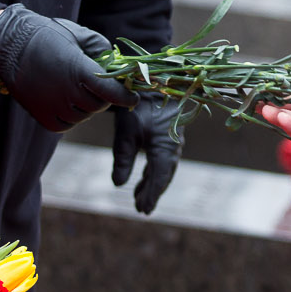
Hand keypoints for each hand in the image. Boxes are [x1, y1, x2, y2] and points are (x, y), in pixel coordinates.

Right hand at [0, 4, 136, 131]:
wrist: (9, 47)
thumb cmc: (48, 36)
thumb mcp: (79, 34)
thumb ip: (102, 49)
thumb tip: (116, 66)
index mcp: (79, 71)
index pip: (112, 92)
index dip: (126, 96)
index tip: (134, 96)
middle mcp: (68, 93)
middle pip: (100, 104)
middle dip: (104, 95)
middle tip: (97, 82)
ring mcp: (55, 108)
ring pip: (85, 115)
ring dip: (88, 104)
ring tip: (76, 86)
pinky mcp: (44, 119)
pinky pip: (69, 124)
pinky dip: (73, 115)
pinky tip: (66, 99)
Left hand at [111, 95, 181, 213]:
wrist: (153, 80)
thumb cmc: (138, 106)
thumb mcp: (126, 133)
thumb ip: (123, 159)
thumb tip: (118, 184)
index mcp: (164, 149)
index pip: (159, 178)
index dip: (152, 195)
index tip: (143, 210)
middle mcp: (172, 148)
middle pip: (163, 176)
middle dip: (152, 193)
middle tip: (141, 209)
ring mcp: (171, 142)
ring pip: (163, 169)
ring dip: (152, 184)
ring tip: (139, 198)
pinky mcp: (166, 136)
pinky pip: (161, 160)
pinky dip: (153, 172)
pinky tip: (143, 178)